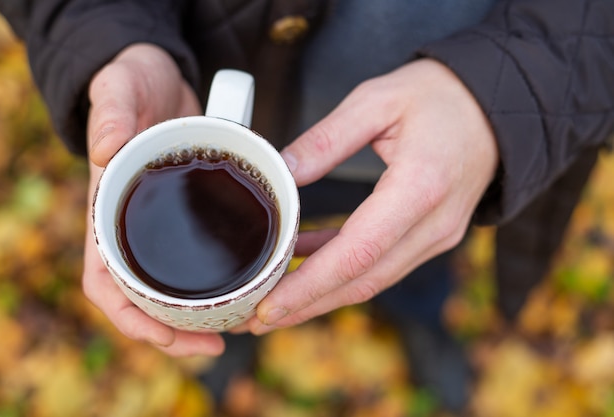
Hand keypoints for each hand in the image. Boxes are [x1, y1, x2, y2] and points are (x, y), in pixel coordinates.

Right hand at [83, 43, 224, 355]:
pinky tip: (254, 286)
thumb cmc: (131, 83)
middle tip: (219, 342)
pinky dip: (226, 280)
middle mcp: (135, 230)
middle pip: (147, 300)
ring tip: (242, 324)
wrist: (159, 76)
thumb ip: (109, 111)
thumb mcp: (118, 87)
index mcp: (107, 214)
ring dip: (205, 315)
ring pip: (179, 288)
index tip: (165, 334)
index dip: (131, 318)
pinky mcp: (194, 215)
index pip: (106, 284)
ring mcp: (166, 226)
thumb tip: (106, 149)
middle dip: (177, 330)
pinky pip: (207, 258)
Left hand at [247, 59, 498, 333]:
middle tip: (255, 319)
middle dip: (306, 306)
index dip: (309, 286)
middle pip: (362, 282)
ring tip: (272, 302)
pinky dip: (341, 270)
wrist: (495, 107)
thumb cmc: (438, 96)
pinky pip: (381, 263)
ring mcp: (437, 236)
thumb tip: (280, 173)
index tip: (268, 307)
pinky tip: (304, 263)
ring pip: (372, 280)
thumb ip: (326, 140)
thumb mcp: (376, 100)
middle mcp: (433, 225)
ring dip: (321, 296)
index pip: (357, 253)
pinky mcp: (432, 236)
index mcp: (419, 188)